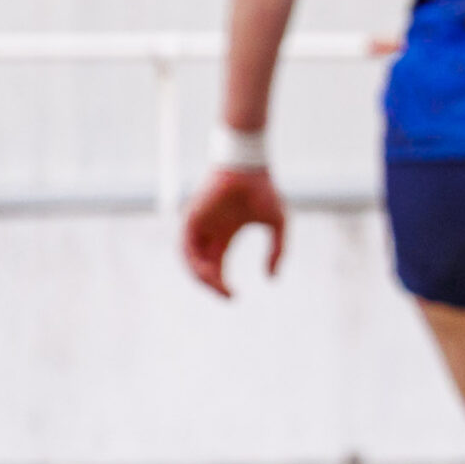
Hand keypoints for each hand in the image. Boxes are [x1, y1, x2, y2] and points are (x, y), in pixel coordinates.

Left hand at [182, 168, 285, 297]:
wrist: (249, 166)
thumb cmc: (264, 190)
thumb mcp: (278, 225)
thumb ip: (277, 251)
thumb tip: (271, 278)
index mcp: (225, 233)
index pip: (217, 266)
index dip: (222, 284)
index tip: (234, 297)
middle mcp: (209, 231)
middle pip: (202, 267)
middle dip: (212, 285)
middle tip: (227, 296)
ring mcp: (198, 225)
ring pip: (191, 260)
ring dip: (202, 277)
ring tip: (217, 285)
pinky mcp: (190, 218)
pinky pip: (186, 247)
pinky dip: (194, 263)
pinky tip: (209, 272)